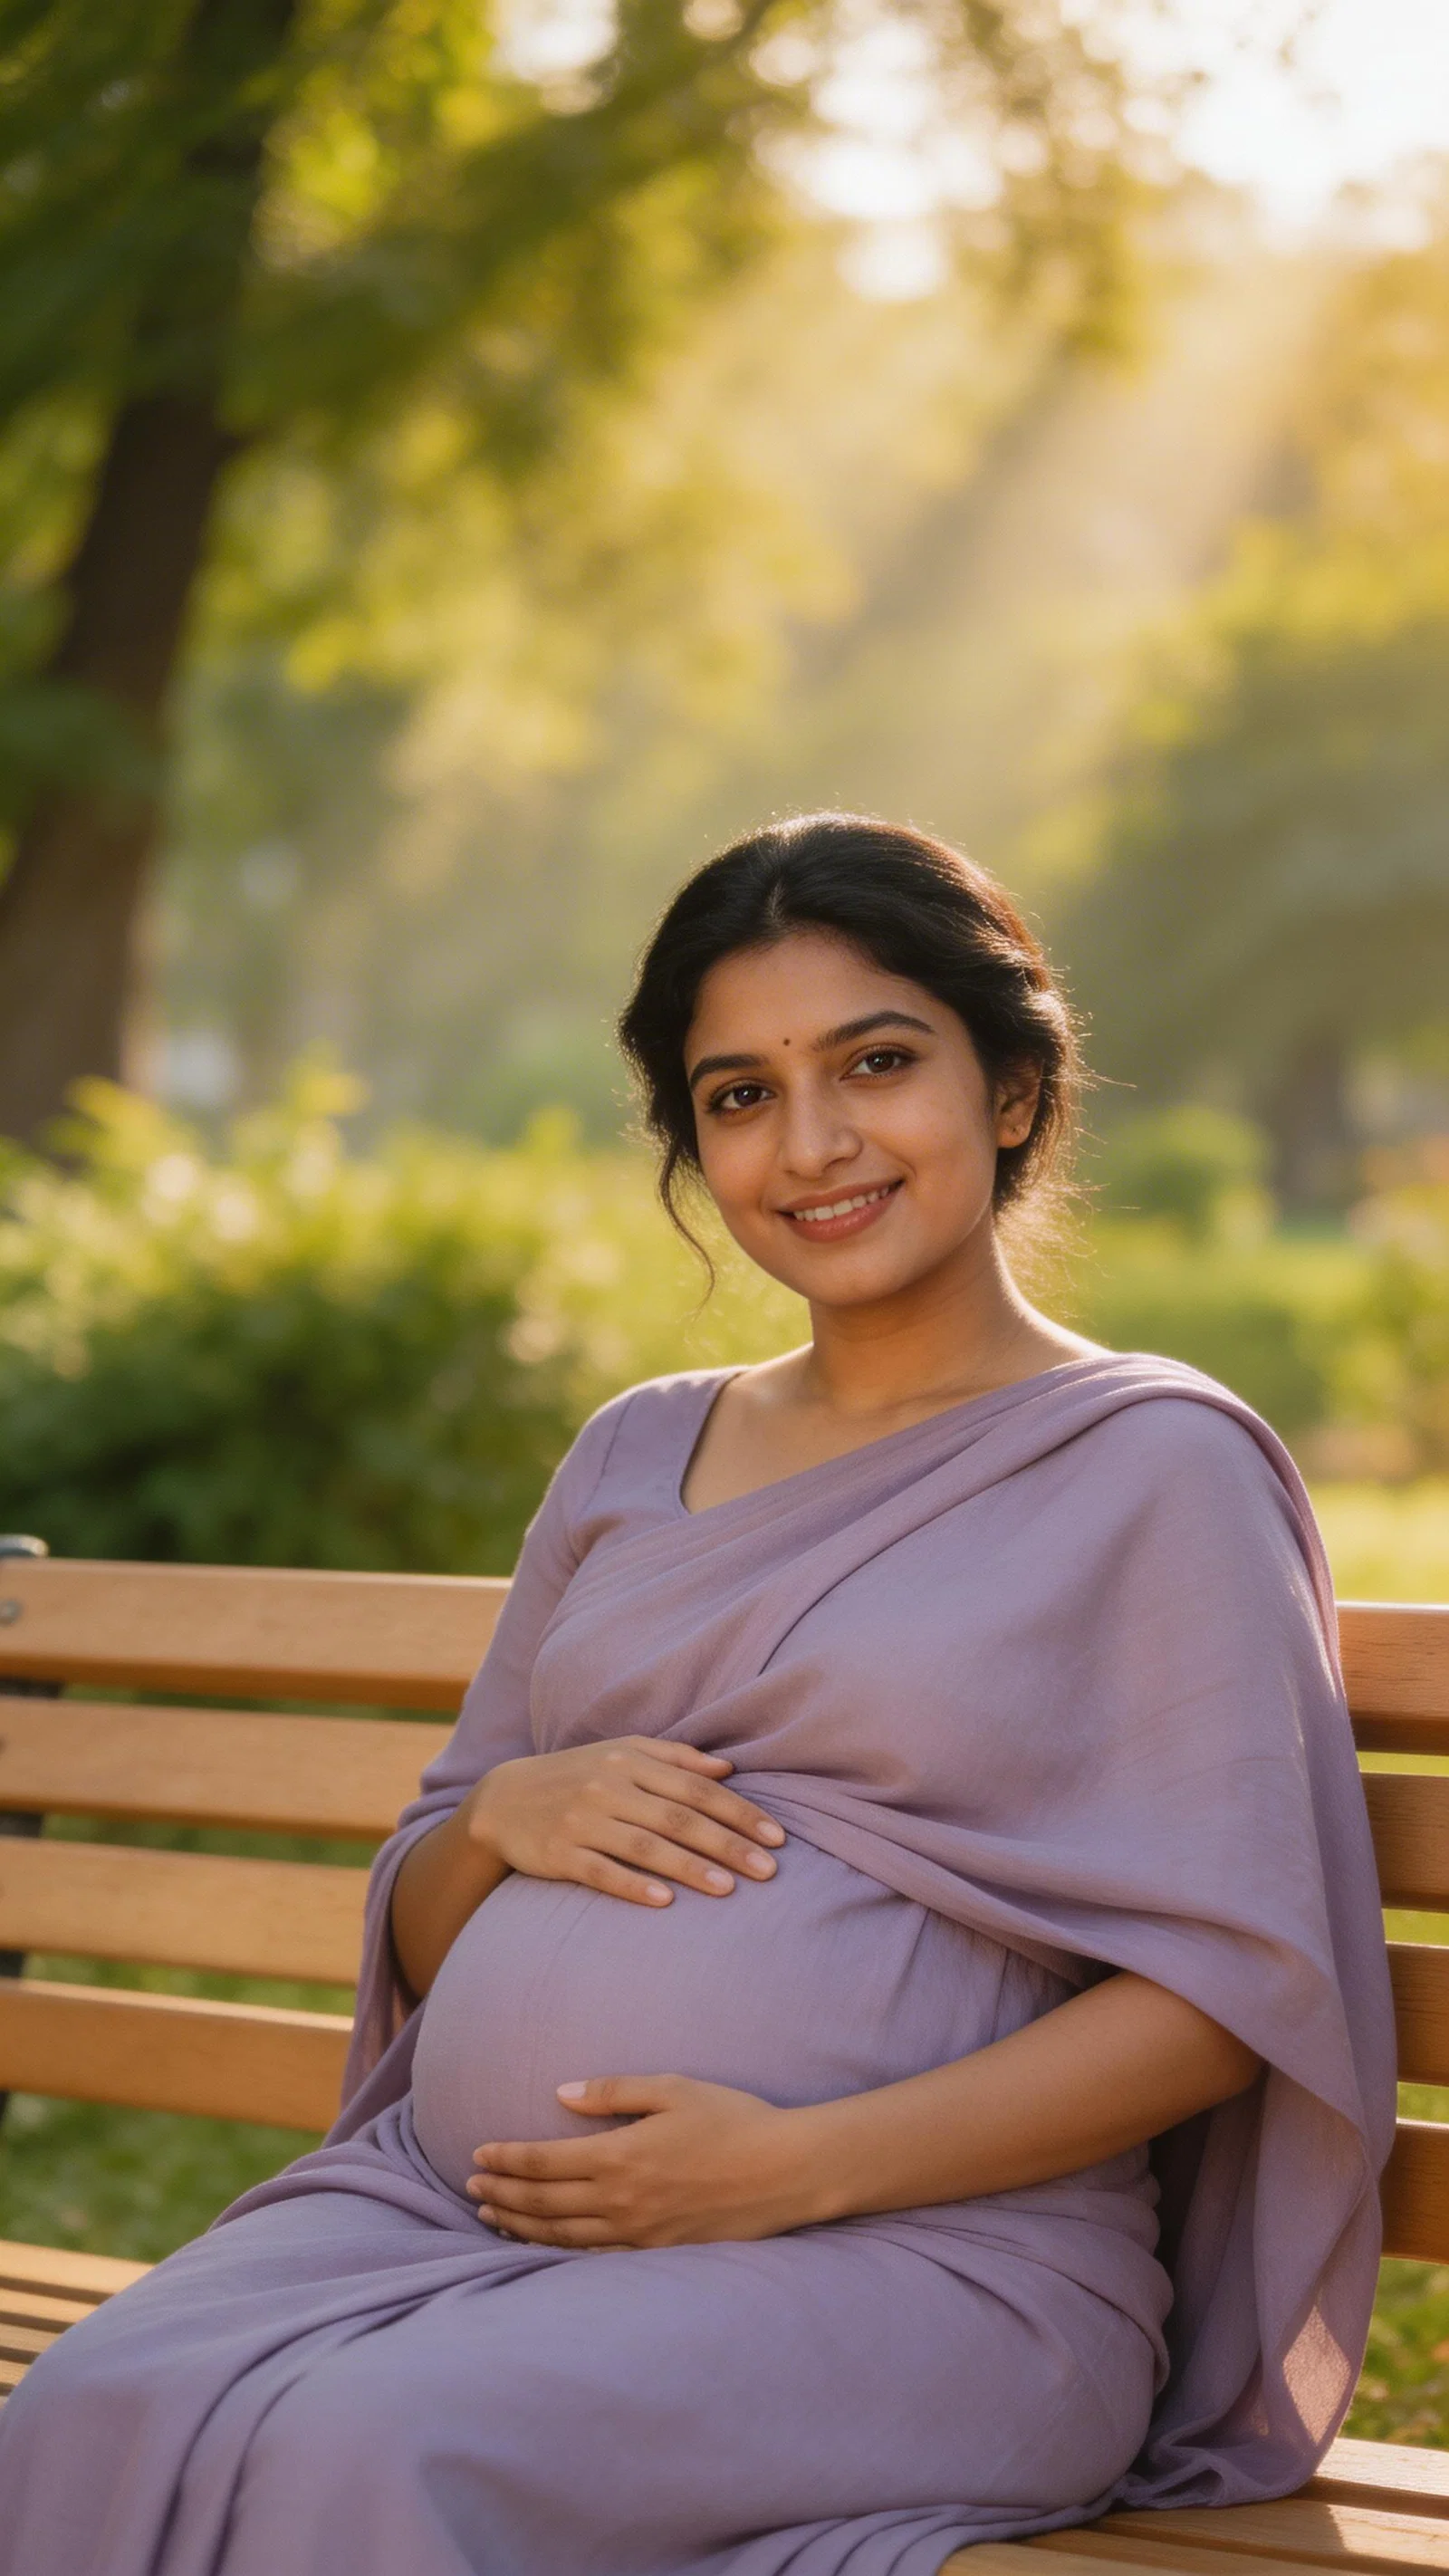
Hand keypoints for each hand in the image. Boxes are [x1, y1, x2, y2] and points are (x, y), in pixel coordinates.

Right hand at [464, 1737, 783, 1907]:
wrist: (502, 1800)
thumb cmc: (576, 1775)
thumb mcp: (620, 1753)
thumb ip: (675, 1758)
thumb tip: (730, 1767)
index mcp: (630, 1761)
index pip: (697, 1787)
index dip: (739, 1812)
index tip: (777, 1837)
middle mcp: (609, 1787)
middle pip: (679, 1817)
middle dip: (727, 1844)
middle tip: (769, 1870)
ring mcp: (583, 1821)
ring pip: (645, 1845)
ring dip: (689, 1867)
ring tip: (728, 1889)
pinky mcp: (560, 1853)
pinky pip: (602, 1871)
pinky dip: (633, 1885)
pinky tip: (665, 1901)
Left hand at [467, 2074, 824, 2246]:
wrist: (786, 2172)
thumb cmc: (733, 2119)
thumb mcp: (672, 2089)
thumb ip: (612, 2092)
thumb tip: (560, 2094)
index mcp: (619, 2157)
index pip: (542, 2163)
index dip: (505, 2160)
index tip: (477, 2156)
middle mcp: (621, 2201)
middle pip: (543, 2203)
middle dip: (502, 2195)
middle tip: (472, 2189)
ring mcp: (638, 2234)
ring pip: (562, 2236)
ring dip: (521, 2226)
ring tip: (493, 2218)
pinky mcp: (658, 2254)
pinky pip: (595, 2259)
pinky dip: (559, 2252)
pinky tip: (545, 2246)